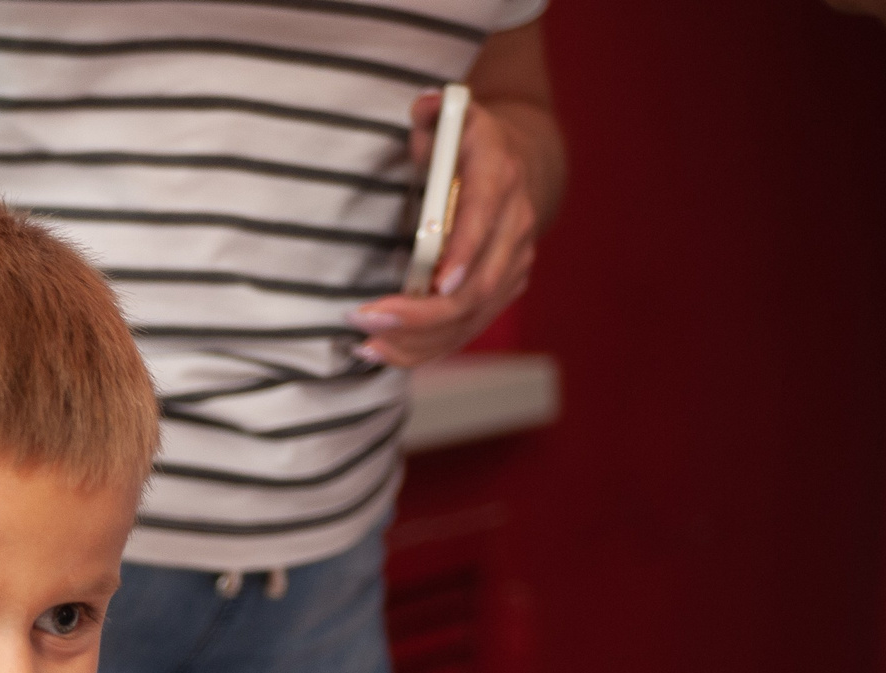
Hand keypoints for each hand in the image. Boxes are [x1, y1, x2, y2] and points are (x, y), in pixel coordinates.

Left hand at [345, 93, 540, 367]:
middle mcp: (513, 226)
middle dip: (422, 312)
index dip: (464, 252)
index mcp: (499, 178)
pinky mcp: (502, 289)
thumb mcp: (450, 120)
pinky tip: (385, 352)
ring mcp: (512, 263)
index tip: (435, 281)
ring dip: (418, 339)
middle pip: (476, 285)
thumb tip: (424, 105)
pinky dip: (426, 347)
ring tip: (367, 345)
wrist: (518, 165)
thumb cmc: (466, 145)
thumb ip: (431, 114)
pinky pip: (467, 329)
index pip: (484, 219)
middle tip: (368, 321)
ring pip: (471, 316)